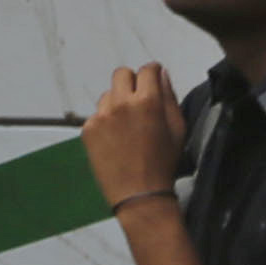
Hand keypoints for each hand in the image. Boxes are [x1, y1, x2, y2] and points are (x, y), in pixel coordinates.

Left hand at [84, 61, 188, 207]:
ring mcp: (101, 115)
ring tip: (127, 127)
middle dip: (132, 82)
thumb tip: (161, 73)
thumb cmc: (163, 163)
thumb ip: (169, 97)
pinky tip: (115, 140)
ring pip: (108, 95)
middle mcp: (121, 103)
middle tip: (139, 100)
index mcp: (147, 101)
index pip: (147, 70)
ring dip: (117, 103)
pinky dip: (106, 122)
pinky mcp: (87, 128)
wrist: (139, 194)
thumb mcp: (177, 129)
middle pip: (122, 74)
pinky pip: (97, 115)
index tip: (153, 78)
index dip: (152, 72)